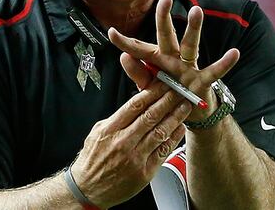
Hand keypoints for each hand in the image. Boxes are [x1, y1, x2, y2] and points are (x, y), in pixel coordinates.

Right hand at [70, 79, 192, 207]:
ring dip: (175, 117)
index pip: (135, 105)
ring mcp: (135, 157)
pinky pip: (163, 151)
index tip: (162, 83)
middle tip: (179, 90)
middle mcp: (123, 142)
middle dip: (167, 100)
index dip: (152, 92)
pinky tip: (180, 128)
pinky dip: (174, 138)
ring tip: (184, 106)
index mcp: (110, 130)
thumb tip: (134, 105)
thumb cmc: (93, 161)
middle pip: (150, 115)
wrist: (89, 190)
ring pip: (160, 132)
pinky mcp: (145, 172)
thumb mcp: (97, 133)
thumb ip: (116, 119)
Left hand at [109, 0, 239, 121]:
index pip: (138, 49)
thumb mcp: (149, 88)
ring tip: (197, 11)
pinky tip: (234, 53)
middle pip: (167, 36)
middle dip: (164, 18)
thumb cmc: (166, 97)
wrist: (189, 115)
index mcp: (156, 61)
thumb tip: (123, 56)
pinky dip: (224, 63)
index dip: (125, 42)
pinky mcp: (203, 81)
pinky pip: (214, 71)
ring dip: (194, 29)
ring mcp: (189, 68)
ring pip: (191, 45)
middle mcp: (172, 59)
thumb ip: (138, 74)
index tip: (111, 32)